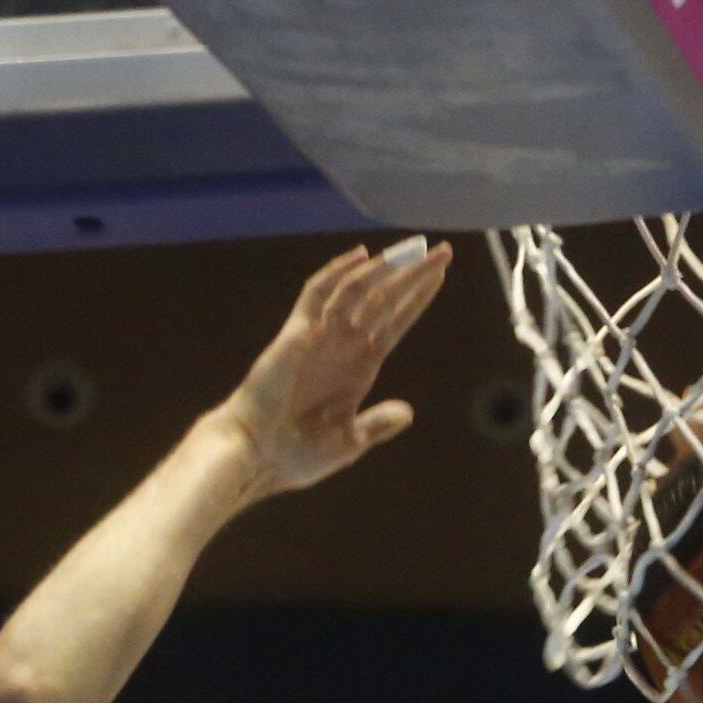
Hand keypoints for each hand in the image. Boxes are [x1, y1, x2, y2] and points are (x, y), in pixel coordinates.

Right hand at [212, 242, 449, 496]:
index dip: (417, 299)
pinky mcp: (297, 333)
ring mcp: (321, 336)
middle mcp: (343, 346)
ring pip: (358, 290)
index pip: (395, 323)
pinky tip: (363, 256)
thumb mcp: (348, 441)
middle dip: (413, 274)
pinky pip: (319, 294)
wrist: (258, 454)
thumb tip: (408, 413)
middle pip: (384, 300)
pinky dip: (339, 272)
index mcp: (359, 369)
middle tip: (444, 250)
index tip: (439, 275)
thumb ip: (377, 424)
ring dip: (387, 267)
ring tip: (416, 247)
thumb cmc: (298, 454)